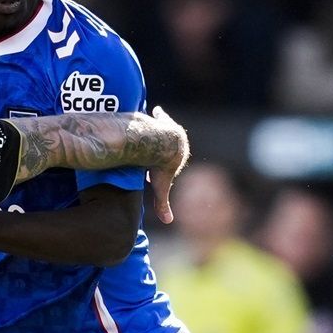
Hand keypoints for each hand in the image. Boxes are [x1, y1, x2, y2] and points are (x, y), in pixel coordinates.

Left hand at [145, 106, 188, 223]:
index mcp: (178, 156)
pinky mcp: (162, 120)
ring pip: (167, 129)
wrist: (158, 144)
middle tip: (158, 145)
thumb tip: (167, 222)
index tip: (157, 166)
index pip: (173, 161)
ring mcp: (170, 130)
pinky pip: (160, 117)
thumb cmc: (160, 165)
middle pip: (171, 144)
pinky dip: (158, 116)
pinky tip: (154, 111)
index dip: (165, 164)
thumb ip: (162, 203)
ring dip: (164, 127)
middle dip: (167, 145)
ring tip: (157, 126)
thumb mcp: (161, 187)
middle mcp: (177, 142)